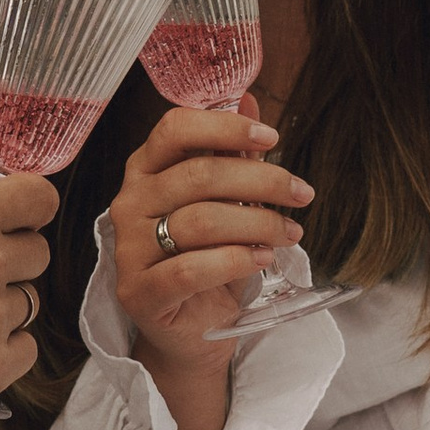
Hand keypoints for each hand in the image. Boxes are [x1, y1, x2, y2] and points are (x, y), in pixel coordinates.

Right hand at [108, 105, 312, 377]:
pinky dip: (235, 261)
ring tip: (288, 233)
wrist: (190, 330)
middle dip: (261, 180)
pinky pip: (190, 270)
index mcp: (146, 170)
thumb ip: (232, 153)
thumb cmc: (207, 258)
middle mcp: (129, 204)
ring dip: (258, 223)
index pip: (175, 129)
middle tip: (301, 194)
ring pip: (200, 221)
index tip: (272, 139)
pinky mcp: (139, 293)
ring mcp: (129, 250)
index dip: (226, 128)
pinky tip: (262, 259)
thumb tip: (249, 99)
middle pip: (198, 175)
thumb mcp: (225, 202)